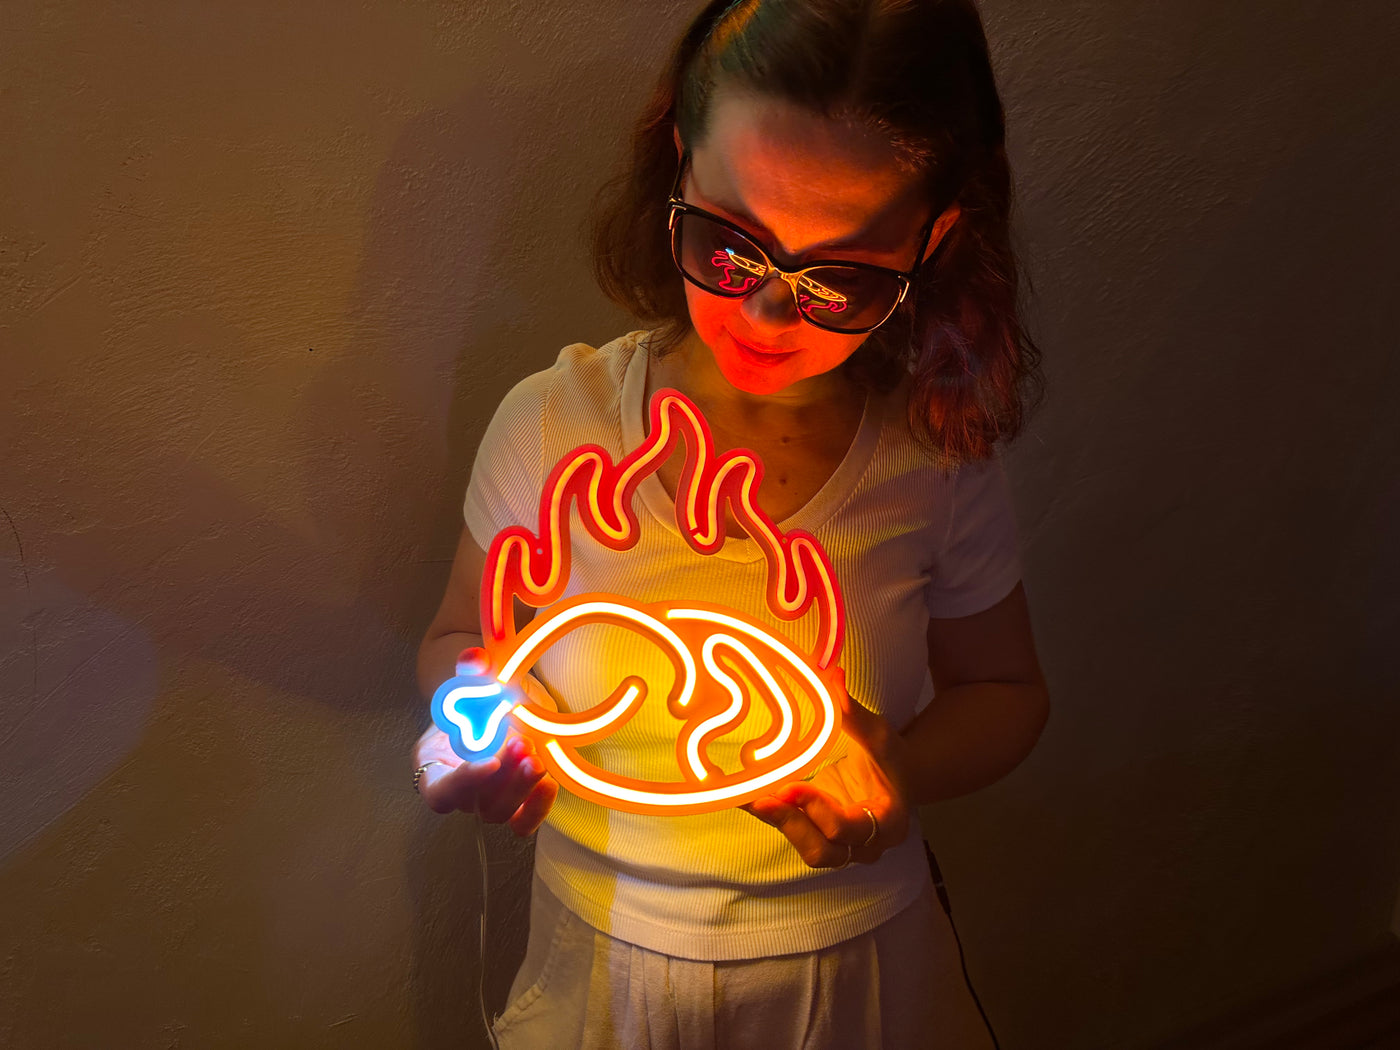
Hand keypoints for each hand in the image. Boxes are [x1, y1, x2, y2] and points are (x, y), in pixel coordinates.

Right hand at [412, 677, 558, 836]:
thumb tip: (474, 659)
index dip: (463, 781)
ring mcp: (486, 801)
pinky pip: (522, 823)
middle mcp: (459, 790)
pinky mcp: (515, 805)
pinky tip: (550, 783)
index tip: (490, 761)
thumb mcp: (475, 680)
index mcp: (434, 764)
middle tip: (523, 744)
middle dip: (502, 778)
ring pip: (499, 813)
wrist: (500, 707)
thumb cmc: (479, 698)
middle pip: (474, 803)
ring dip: (521, 788)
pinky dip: (537, 808)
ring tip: (537, 757)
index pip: (439, 790)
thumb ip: (471, 670)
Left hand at [742, 678, 911, 868]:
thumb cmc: (890, 758)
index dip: (818, 810)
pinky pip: (791, 832)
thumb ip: (852, 712)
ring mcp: (840, 846)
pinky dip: (769, 817)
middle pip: (823, 852)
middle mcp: (865, 845)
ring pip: (805, 848)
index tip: (791, 786)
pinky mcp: (816, 835)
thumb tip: (831, 675)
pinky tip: (742, 796)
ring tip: (747, 797)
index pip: (849, 829)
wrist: (894, 778)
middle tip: (761, 799)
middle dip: (790, 826)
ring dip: (776, 823)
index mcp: (888, 823)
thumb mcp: (877, 733)